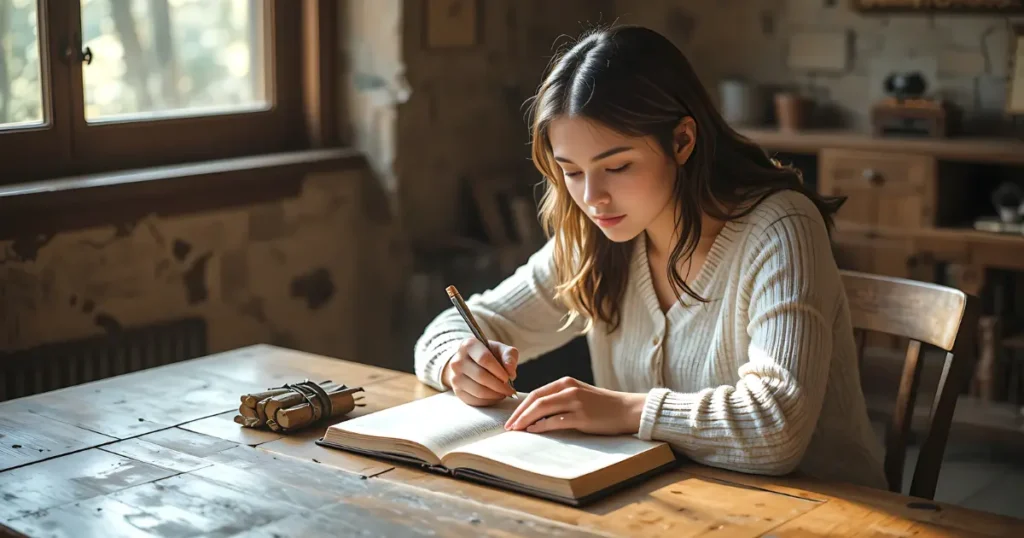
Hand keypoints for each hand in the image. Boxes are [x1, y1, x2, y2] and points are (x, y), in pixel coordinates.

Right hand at [442, 338, 517, 405]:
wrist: (470, 362)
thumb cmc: (489, 354)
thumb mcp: (500, 349)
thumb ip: (509, 356)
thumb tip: (510, 372)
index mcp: (469, 345)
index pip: (484, 359)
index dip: (498, 370)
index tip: (508, 377)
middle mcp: (458, 361)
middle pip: (481, 376)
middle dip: (499, 385)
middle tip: (511, 390)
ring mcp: (455, 377)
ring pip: (478, 391)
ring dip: (495, 395)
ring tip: (505, 393)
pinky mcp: (457, 391)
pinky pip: (474, 400)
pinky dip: (488, 401)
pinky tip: (496, 396)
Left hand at [503, 377, 645, 435]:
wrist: (627, 409)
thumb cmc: (602, 405)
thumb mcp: (579, 396)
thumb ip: (560, 399)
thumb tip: (536, 413)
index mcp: (566, 382)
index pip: (536, 393)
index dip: (521, 406)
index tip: (511, 418)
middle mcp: (569, 389)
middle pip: (535, 400)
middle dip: (519, 414)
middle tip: (508, 426)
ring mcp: (576, 402)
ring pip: (542, 408)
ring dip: (526, 420)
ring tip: (516, 430)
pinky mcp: (582, 416)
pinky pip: (556, 420)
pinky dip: (541, 426)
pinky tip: (532, 431)